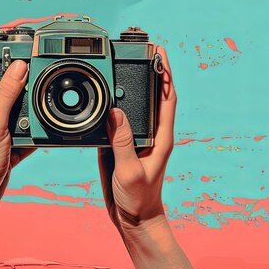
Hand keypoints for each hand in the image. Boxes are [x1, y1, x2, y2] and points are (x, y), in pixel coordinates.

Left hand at [0, 48, 34, 206]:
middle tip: (25, 62)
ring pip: (10, 102)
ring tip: (34, 94)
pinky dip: (30, 123)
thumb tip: (19, 67)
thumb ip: (7, 94)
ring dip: (24, 101)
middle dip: (10, 74)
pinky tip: (37, 123)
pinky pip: (21, 123)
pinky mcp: (4, 136)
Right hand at [98, 46, 175, 230]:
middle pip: (151, 96)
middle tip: (140, 49)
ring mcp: (135, 138)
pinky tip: (101, 96)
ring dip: (128, 87)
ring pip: (133, 107)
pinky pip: (116, 122)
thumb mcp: (130, 171)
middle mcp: (151, 134)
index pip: (167, 98)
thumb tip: (115, 113)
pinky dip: (110, 107)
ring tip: (119, 65)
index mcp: (161, 137)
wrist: (133, 218)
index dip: (165, 74)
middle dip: (148, 72)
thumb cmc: (139, 198)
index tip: (160, 54)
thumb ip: (122, 142)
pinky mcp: (121, 145)